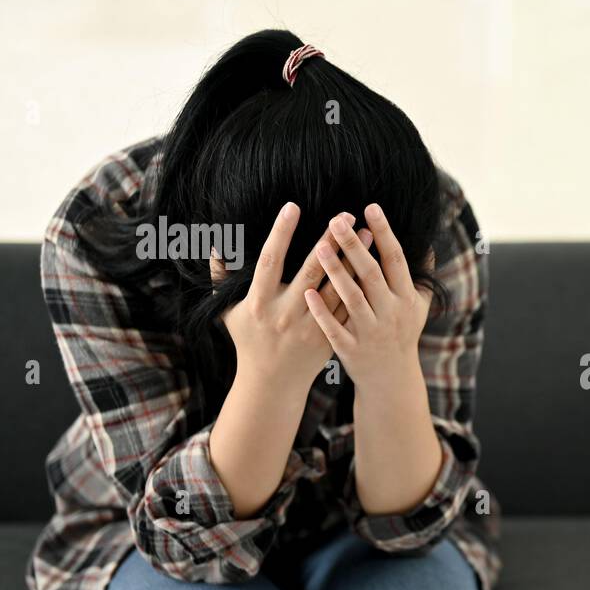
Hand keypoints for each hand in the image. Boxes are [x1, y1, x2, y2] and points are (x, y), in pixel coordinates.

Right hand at [212, 202, 370, 393]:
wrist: (272, 383)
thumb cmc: (249, 342)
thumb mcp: (228, 312)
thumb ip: (222, 280)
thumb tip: (216, 246)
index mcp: (259, 303)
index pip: (270, 261)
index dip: (280, 233)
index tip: (292, 206)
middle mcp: (285, 314)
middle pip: (309, 271)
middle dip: (327, 242)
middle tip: (344, 215)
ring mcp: (309, 327)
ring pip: (335, 288)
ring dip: (353, 261)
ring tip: (367, 235)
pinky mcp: (328, 337)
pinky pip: (347, 309)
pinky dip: (360, 287)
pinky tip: (373, 269)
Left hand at [304, 204, 433, 393]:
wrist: (391, 379)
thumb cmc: (403, 334)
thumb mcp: (419, 306)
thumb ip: (422, 276)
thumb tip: (429, 245)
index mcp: (406, 299)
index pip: (396, 260)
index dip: (385, 233)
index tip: (371, 208)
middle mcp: (390, 314)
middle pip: (371, 274)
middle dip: (354, 246)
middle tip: (337, 219)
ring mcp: (370, 332)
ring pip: (352, 298)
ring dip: (336, 272)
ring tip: (320, 246)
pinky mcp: (351, 349)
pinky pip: (335, 327)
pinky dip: (322, 310)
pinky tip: (309, 290)